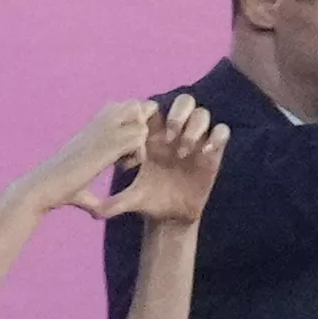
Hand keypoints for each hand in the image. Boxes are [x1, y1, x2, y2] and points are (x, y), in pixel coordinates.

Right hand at [15, 100, 159, 214]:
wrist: (44, 186)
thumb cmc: (61, 190)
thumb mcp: (82, 186)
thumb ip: (93, 195)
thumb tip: (98, 213)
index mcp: (95, 127)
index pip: (127, 108)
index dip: (135, 126)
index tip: (129, 151)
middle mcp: (99, 124)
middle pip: (136, 106)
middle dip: (143, 127)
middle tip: (134, 152)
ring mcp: (102, 132)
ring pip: (140, 122)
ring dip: (142, 144)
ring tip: (128, 163)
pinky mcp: (105, 145)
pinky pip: (138, 138)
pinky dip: (138, 154)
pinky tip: (125, 168)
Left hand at [98, 94, 229, 225]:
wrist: (172, 216)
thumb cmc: (150, 201)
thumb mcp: (132, 199)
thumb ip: (114, 202)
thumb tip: (95, 212)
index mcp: (155, 136)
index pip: (158, 107)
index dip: (153, 112)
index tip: (146, 134)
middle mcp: (177, 134)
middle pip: (184, 102)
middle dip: (178, 113)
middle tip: (169, 136)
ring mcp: (197, 141)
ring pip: (203, 113)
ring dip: (195, 126)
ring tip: (184, 151)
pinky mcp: (213, 153)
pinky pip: (222, 132)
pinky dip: (217, 137)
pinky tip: (205, 153)